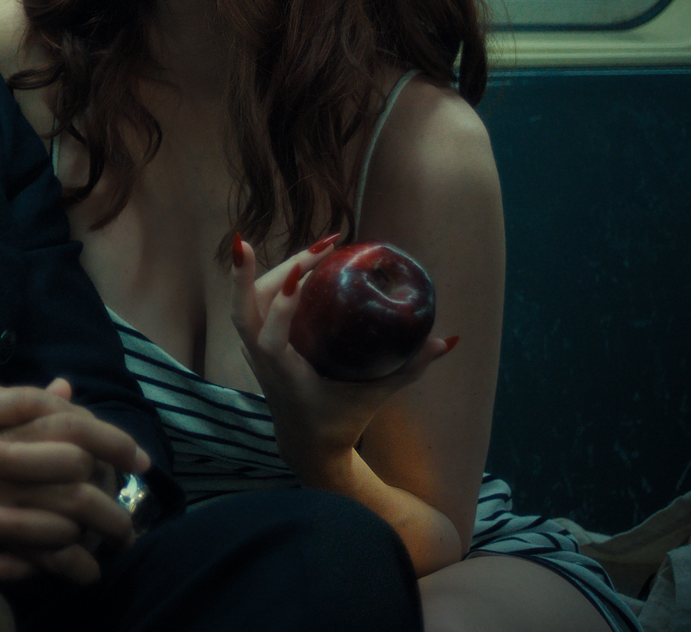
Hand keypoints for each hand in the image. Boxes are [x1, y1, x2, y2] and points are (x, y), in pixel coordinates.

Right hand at [0, 384, 139, 586]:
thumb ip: (22, 407)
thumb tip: (66, 387)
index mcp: (10, 426)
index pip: (79, 426)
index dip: (115, 442)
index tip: (138, 459)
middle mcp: (13, 461)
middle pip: (86, 476)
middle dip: (117, 499)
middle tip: (132, 515)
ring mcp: (3, 500)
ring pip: (74, 519)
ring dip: (103, 535)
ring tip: (118, 545)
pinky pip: (48, 558)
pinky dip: (74, 567)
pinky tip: (85, 571)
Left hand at [230, 234, 453, 476]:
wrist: (305, 445)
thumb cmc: (339, 423)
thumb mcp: (374, 398)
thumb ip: (408, 371)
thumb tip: (446, 341)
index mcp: (284, 376)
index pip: (270, 340)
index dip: (280, 309)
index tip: (298, 276)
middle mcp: (260, 360)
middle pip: (243, 311)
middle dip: (258, 273)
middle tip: (304, 247)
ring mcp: (252, 350)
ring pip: (246, 303)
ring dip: (273, 270)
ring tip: (319, 247)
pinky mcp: (255, 342)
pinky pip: (256, 305)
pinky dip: (275, 281)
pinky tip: (306, 262)